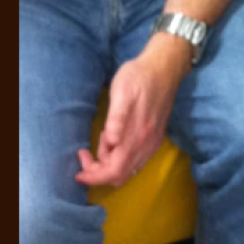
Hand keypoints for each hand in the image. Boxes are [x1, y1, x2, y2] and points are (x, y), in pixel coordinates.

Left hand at [74, 36, 189, 187]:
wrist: (165, 67)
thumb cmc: (139, 76)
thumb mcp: (122, 90)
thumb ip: (117, 118)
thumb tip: (110, 142)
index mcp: (137, 136)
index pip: (114, 171)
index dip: (94, 176)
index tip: (78, 171)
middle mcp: (147, 145)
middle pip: (120, 175)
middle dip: (98, 172)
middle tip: (84, 154)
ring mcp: (153, 143)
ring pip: (128, 170)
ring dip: (108, 166)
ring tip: (99, 142)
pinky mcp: (155, 138)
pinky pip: (135, 161)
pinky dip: (120, 160)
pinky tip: (113, 141)